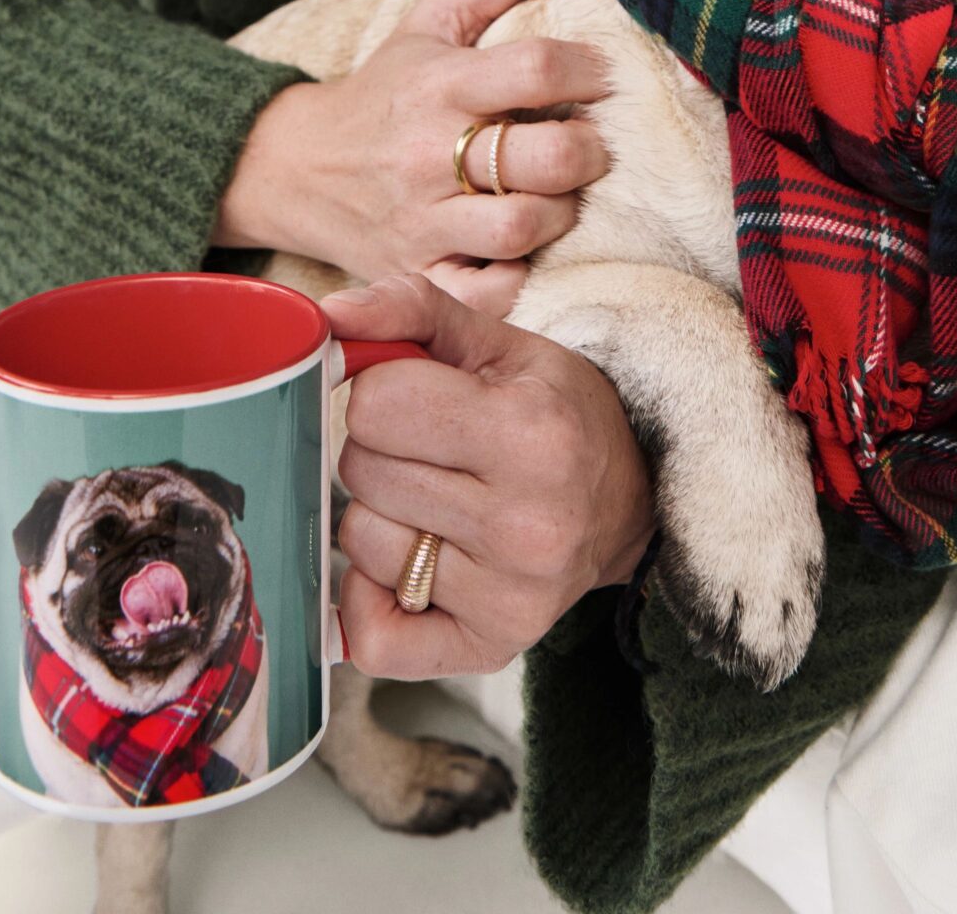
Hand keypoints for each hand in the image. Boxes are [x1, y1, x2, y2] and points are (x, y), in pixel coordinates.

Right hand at [211, 0, 611, 311]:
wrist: (296, 166)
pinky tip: (526, 251)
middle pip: (544, 158)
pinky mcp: (417, 275)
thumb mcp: (431, 18)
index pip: (537, 68)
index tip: (605, 76)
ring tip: (561, 195)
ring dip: (561, 213)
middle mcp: (429, 154)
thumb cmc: (386, 89)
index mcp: (440, 83)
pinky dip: (519, 279)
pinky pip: (486, 294)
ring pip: (521, 228)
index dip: (590, 70)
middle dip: (591, 150)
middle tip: (595, 144)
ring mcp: (422, 221)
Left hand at [327, 273, 655, 677]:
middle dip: (380, 449)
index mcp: (530, 433)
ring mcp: (509, 596)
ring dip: (380, 515)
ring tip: (434, 500)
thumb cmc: (554, 411)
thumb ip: (409, 310)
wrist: (627, 499)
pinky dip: (369, 599)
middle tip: (430, 448)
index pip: (376, 405)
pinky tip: (409, 565)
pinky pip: (374, 638)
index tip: (419, 395)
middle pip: (362, 474)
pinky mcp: (490, 647)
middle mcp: (526, 524)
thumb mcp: (497, 342)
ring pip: (360, 545)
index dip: (384, 390)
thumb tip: (329, 319)